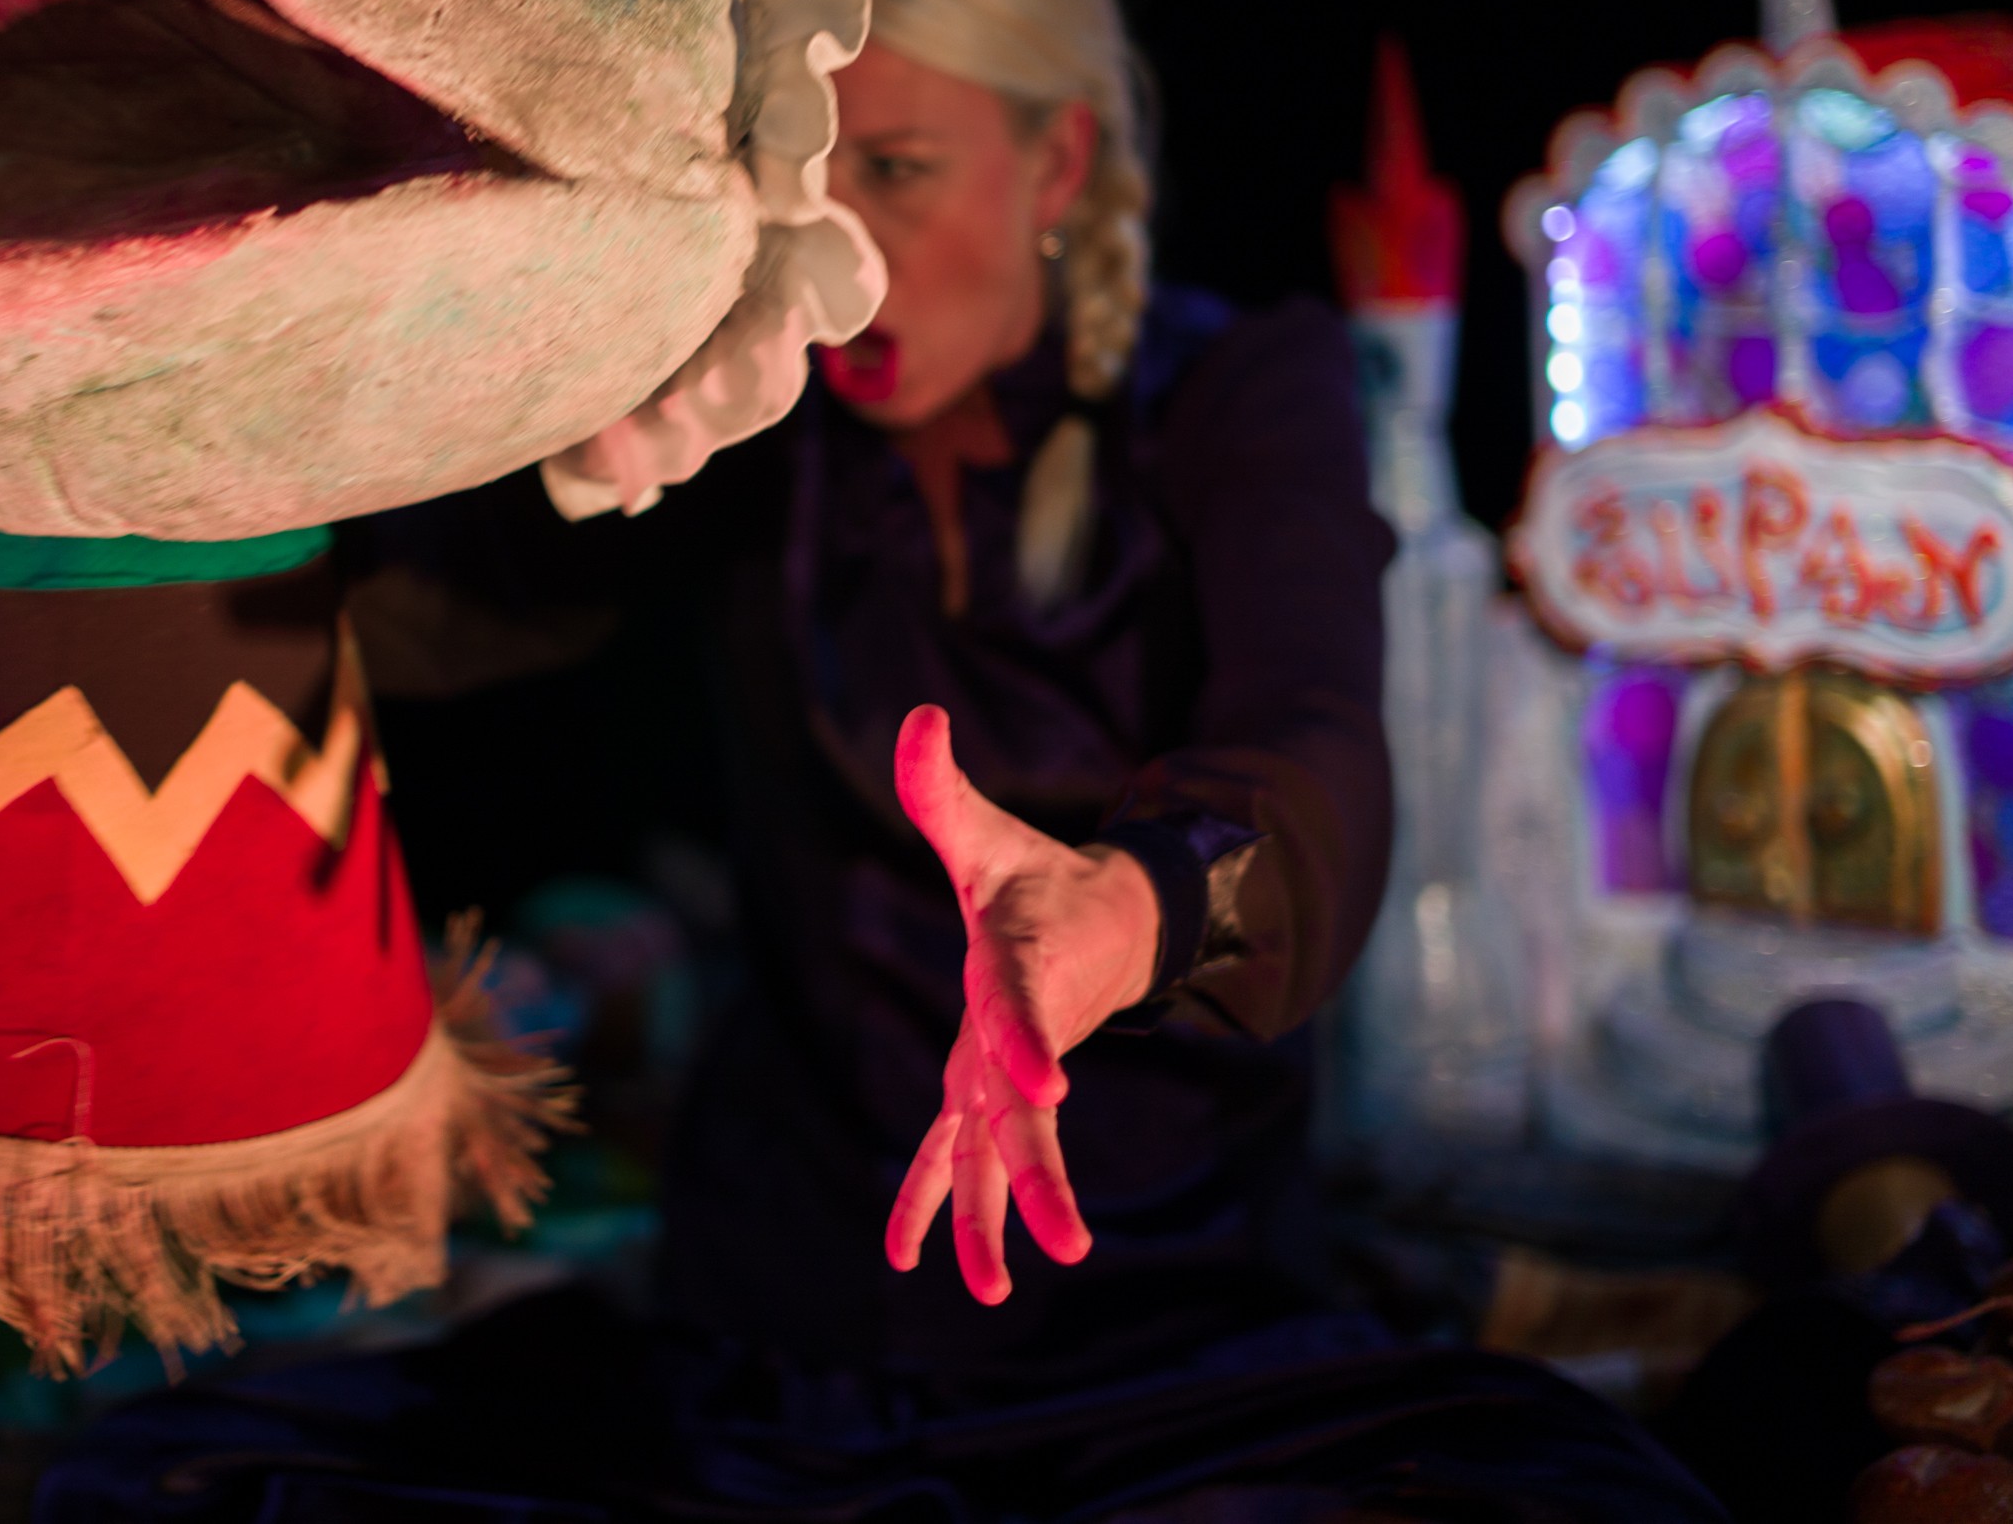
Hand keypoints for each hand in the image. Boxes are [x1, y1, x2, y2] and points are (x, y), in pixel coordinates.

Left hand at [884, 704, 1161, 1303]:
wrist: (1099, 924)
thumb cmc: (1035, 877)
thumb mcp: (985, 831)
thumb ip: (941, 786)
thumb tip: (918, 719)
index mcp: (1022, 967)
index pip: (1022, 1008)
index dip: (1031, 1044)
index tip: (1048, 1088)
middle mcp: (1020, 1034)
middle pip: (1024, 1114)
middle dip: (1038, 1177)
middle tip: (1066, 1245)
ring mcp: (1007, 1072)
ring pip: (1000, 1154)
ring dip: (995, 1220)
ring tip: (992, 1294)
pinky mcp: (987, 1092)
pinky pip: (959, 1155)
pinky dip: (937, 1202)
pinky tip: (913, 1259)